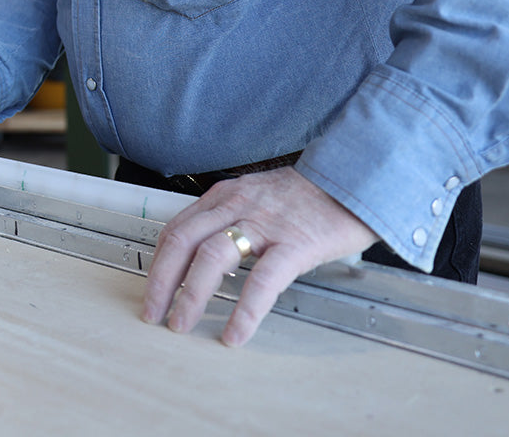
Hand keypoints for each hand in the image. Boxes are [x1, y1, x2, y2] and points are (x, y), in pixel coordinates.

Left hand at [141, 166, 377, 345]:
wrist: (358, 176)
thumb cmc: (311, 194)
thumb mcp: (259, 195)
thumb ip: (232, 217)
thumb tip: (209, 253)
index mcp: (226, 196)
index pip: (177, 228)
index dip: (159, 261)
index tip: (151, 287)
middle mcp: (236, 206)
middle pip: (182, 242)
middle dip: (161, 281)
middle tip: (151, 312)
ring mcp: (264, 224)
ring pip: (211, 258)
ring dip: (190, 295)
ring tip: (181, 323)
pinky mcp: (295, 244)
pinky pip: (262, 281)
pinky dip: (244, 310)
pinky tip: (235, 332)